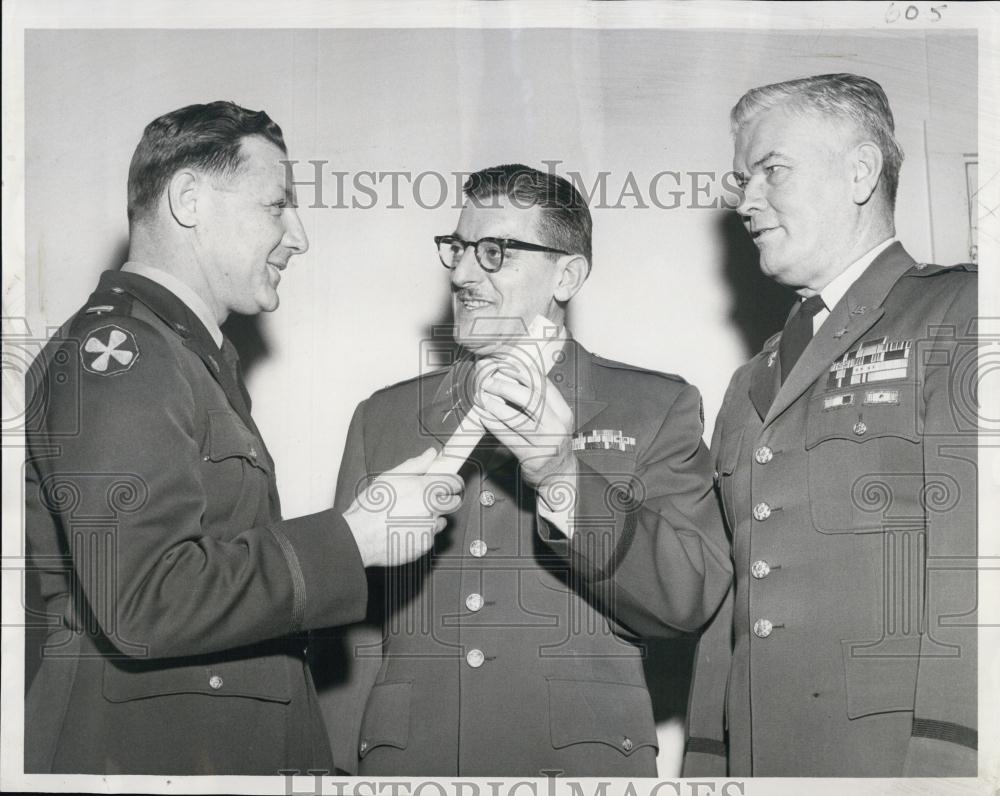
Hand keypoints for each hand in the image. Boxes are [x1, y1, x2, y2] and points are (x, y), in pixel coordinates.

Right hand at [343, 448, 463, 566]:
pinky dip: (421, 533)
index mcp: (425, 489)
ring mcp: (430, 528)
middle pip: (454, 503)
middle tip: (431, 500)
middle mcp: (432, 508)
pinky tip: (405, 528)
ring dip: (432, 518)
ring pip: (441, 521)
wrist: (361, 535)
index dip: (453, 481)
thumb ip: (416, 464)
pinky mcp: (425, 544)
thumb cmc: (372, 507)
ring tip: (411, 517)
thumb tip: (430, 454)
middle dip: (446, 500)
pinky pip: (429, 537)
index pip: (455, 482)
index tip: (451, 483)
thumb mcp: (391, 476)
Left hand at [474, 350, 576, 494]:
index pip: (544, 385)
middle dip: (506, 387)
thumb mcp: (552, 421)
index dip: (522, 373)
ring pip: (518, 419)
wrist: (560, 476)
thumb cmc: (551, 444)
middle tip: (490, 383)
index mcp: (563, 413)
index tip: (505, 367)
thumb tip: (508, 379)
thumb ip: (535, 402)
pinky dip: (494, 425)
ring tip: (483, 398)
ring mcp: (546, 443)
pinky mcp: (532, 458)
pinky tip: (485, 417)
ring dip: (496, 406)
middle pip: (531, 399)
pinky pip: (509, 438)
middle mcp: (557, 426)